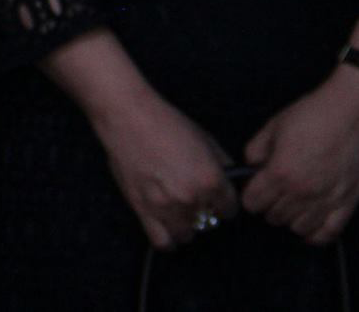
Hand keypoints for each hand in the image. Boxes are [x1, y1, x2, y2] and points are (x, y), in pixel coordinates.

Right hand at [88, 87, 238, 249]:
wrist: (128, 116)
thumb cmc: (165, 122)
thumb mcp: (205, 138)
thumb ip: (221, 164)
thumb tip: (228, 179)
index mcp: (211, 180)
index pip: (230, 210)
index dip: (224, 203)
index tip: (217, 199)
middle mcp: (192, 198)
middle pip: (208, 222)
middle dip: (204, 211)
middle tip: (193, 197)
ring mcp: (166, 207)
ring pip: (186, 235)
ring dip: (186, 225)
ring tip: (178, 210)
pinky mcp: (142, 209)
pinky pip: (162, 242)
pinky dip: (167, 240)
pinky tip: (166, 226)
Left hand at [241, 68, 358, 243]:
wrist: (347, 113)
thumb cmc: (309, 116)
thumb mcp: (271, 128)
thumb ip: (255, 150)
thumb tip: (250, 166)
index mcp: (280, 173)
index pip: (253, 202)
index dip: (249, 197)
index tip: (252, 192)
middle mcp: (303, 191)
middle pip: (274, 216)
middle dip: (268, 207)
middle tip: (271, 196)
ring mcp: (327, 199)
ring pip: (299, 227)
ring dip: (290, 219)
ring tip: (290, 206)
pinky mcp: (348, 202)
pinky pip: (330, 232)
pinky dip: (316, 235)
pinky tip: (309, 229)